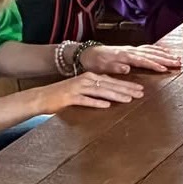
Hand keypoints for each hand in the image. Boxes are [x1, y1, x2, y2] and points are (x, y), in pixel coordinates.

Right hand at [31, 72, 145, 114]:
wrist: (41, 97)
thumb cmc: (64, 94)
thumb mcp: (83, 88)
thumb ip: (96, 88)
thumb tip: (112, 91)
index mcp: (90, 77)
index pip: (112, 81)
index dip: (127, 85)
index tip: (141, 89)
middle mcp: (85, 80)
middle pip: (110, 85)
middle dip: (126, 89)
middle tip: (141, 94)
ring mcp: (77, 88)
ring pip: (100, 91)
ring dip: (115, 95)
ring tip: (128, 99)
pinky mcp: (69, 97)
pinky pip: (85, 100)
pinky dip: (95, 102)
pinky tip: (106, 106)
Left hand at [80, 42, 181, 75]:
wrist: (88, 53)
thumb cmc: (95, 63)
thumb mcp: (101, 67)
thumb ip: (115, 67)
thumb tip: (127, 69)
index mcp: (124, 56)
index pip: (143, 60)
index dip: (154, 64)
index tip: (165, 69)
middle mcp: (130, 51)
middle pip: (151, 54)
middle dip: (166, 58)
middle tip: (179, 62)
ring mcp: (132, 49)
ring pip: (152, 50)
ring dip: (165, 54)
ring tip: (177, 58)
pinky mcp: (132, 49)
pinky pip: (148, 48)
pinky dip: (158, 49)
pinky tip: (165, 52)